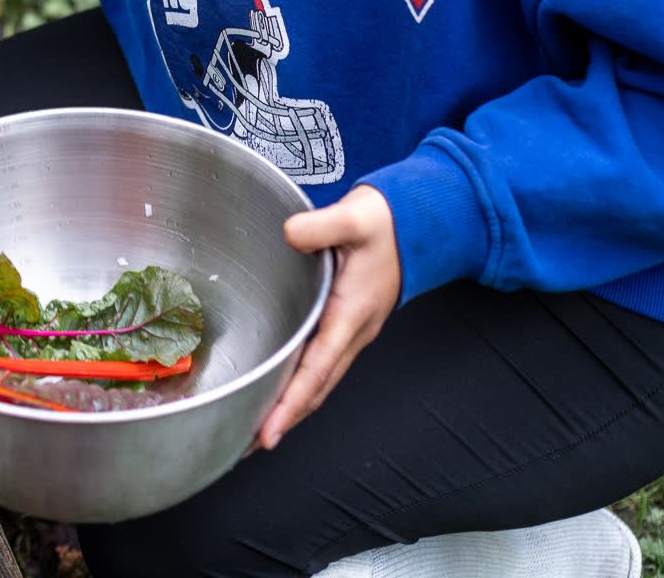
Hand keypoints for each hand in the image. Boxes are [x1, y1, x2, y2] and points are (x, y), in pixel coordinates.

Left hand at [256, 185, 400, 450]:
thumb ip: (322, 226)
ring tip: (256, 426)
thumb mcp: (356, 218)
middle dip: (284, 418)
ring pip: (318, 381)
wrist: (415, 224)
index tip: (268, 433)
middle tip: (248, 444)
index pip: (317, 369)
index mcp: (351, 314)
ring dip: (290, 406)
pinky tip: (277, 386)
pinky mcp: (345, 325)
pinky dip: (298, 384)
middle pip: (316, 388)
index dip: (291, 403)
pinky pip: (319, 365)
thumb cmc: (387, 225)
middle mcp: (353, 332)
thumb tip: (290, 235)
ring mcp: (351, 332)